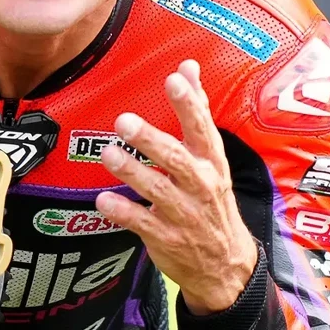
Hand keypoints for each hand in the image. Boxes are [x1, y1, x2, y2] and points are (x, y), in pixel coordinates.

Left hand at [94, 60, 258, 314]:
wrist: (226, 264)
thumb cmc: (212, 199)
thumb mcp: (212, 156)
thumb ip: (197, 109)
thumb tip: (189, 65)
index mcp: (212, 162)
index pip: (202, 127)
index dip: (189, 103)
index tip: (175, 79)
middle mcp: (201, 185)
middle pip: (177, 159)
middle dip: (151, 140)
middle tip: (124, 121)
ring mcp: (185, 214)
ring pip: (157, 190)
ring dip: (132, 171)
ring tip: (108, 153)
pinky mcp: (166, 238)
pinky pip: (142, 223)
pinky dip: (123, 212)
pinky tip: (103, 200)